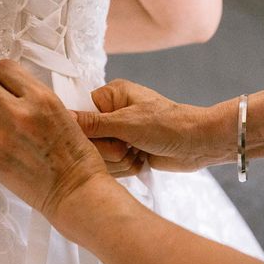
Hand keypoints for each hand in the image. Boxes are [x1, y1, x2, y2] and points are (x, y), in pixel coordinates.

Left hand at [0, 60, 108, 223]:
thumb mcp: (62, 112)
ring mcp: (1, 136)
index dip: (2, 77)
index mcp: (40, 97)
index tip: (4, 86)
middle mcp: (18, 112)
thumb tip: (8, 89)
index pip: (2, 67)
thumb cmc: (75, 155)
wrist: (76, 191)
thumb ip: (33, 98)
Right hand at [75, 79, 235, 172]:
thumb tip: (64, 117)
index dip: (87, 131)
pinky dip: (125, 168)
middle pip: (87, 140)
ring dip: (119, 159)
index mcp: (111, 96)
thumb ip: (93, 123)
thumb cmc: (169, 125)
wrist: (198, 145)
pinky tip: (140, 160)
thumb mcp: (127, 123)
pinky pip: (111, 166)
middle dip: (109, 149)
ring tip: (138, 151)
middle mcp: (112, 114)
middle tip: (128, 144)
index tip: (103, 136)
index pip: (79, 114)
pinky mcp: (126, 151)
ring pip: (99, 156)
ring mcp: (119, 134)